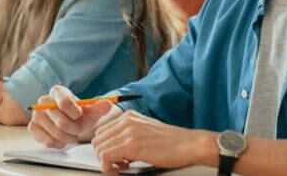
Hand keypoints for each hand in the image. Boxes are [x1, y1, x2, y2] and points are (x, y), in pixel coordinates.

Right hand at [28, 85, 118, 148]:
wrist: (71, 124)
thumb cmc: (80, 115)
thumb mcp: (91, 111)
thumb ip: (99, 107)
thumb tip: (108, 104)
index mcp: (58, 91)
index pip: (65, 102)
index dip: (75, 113)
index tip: (79, 115)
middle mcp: (44, 100)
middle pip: (61, 121)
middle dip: (74, 129)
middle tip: (77, 129)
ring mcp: (36, 114)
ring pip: (55, 132)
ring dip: (68, 137)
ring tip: (71, 134)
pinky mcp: (32, 127)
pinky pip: (46, 140)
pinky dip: (58, 143)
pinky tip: (62, 140)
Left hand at [91, 110, 215, 173]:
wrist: (188, 145)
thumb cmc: (171, 142)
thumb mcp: (146, 132)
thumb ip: (129, 135)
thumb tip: (114, 149)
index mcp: (129, 116)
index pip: (102, 132)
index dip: (105, 148)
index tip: (116, 158)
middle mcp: (127, 121)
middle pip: (98, 140)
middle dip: (104, 156)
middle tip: (118, 165)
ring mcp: (129, 132)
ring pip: (99, 149)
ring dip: (106, 163)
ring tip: (121, 167)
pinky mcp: (132, 145)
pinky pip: (106, 157)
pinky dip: (109, 168)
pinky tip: (121, 170)